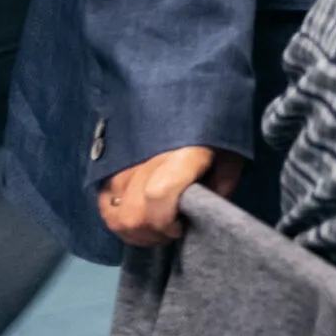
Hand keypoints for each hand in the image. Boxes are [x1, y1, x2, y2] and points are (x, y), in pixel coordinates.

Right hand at [99, 146, 244, 245]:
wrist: (186, 101)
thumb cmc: (213, 134)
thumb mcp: (231, 159)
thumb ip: (220, 189)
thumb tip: (206, 217)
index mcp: (181, 154)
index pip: (158, 195)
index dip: (165, 222)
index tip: (180, 227)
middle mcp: (145, 160)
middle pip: (133, 214)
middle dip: (153, 234)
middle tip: (171, 231)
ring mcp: (122, 165)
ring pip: (115, 215)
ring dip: (135, 231)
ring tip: (156, 227)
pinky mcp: (108, 169)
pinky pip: (104, 206)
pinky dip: (119, 221)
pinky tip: (139, 220)